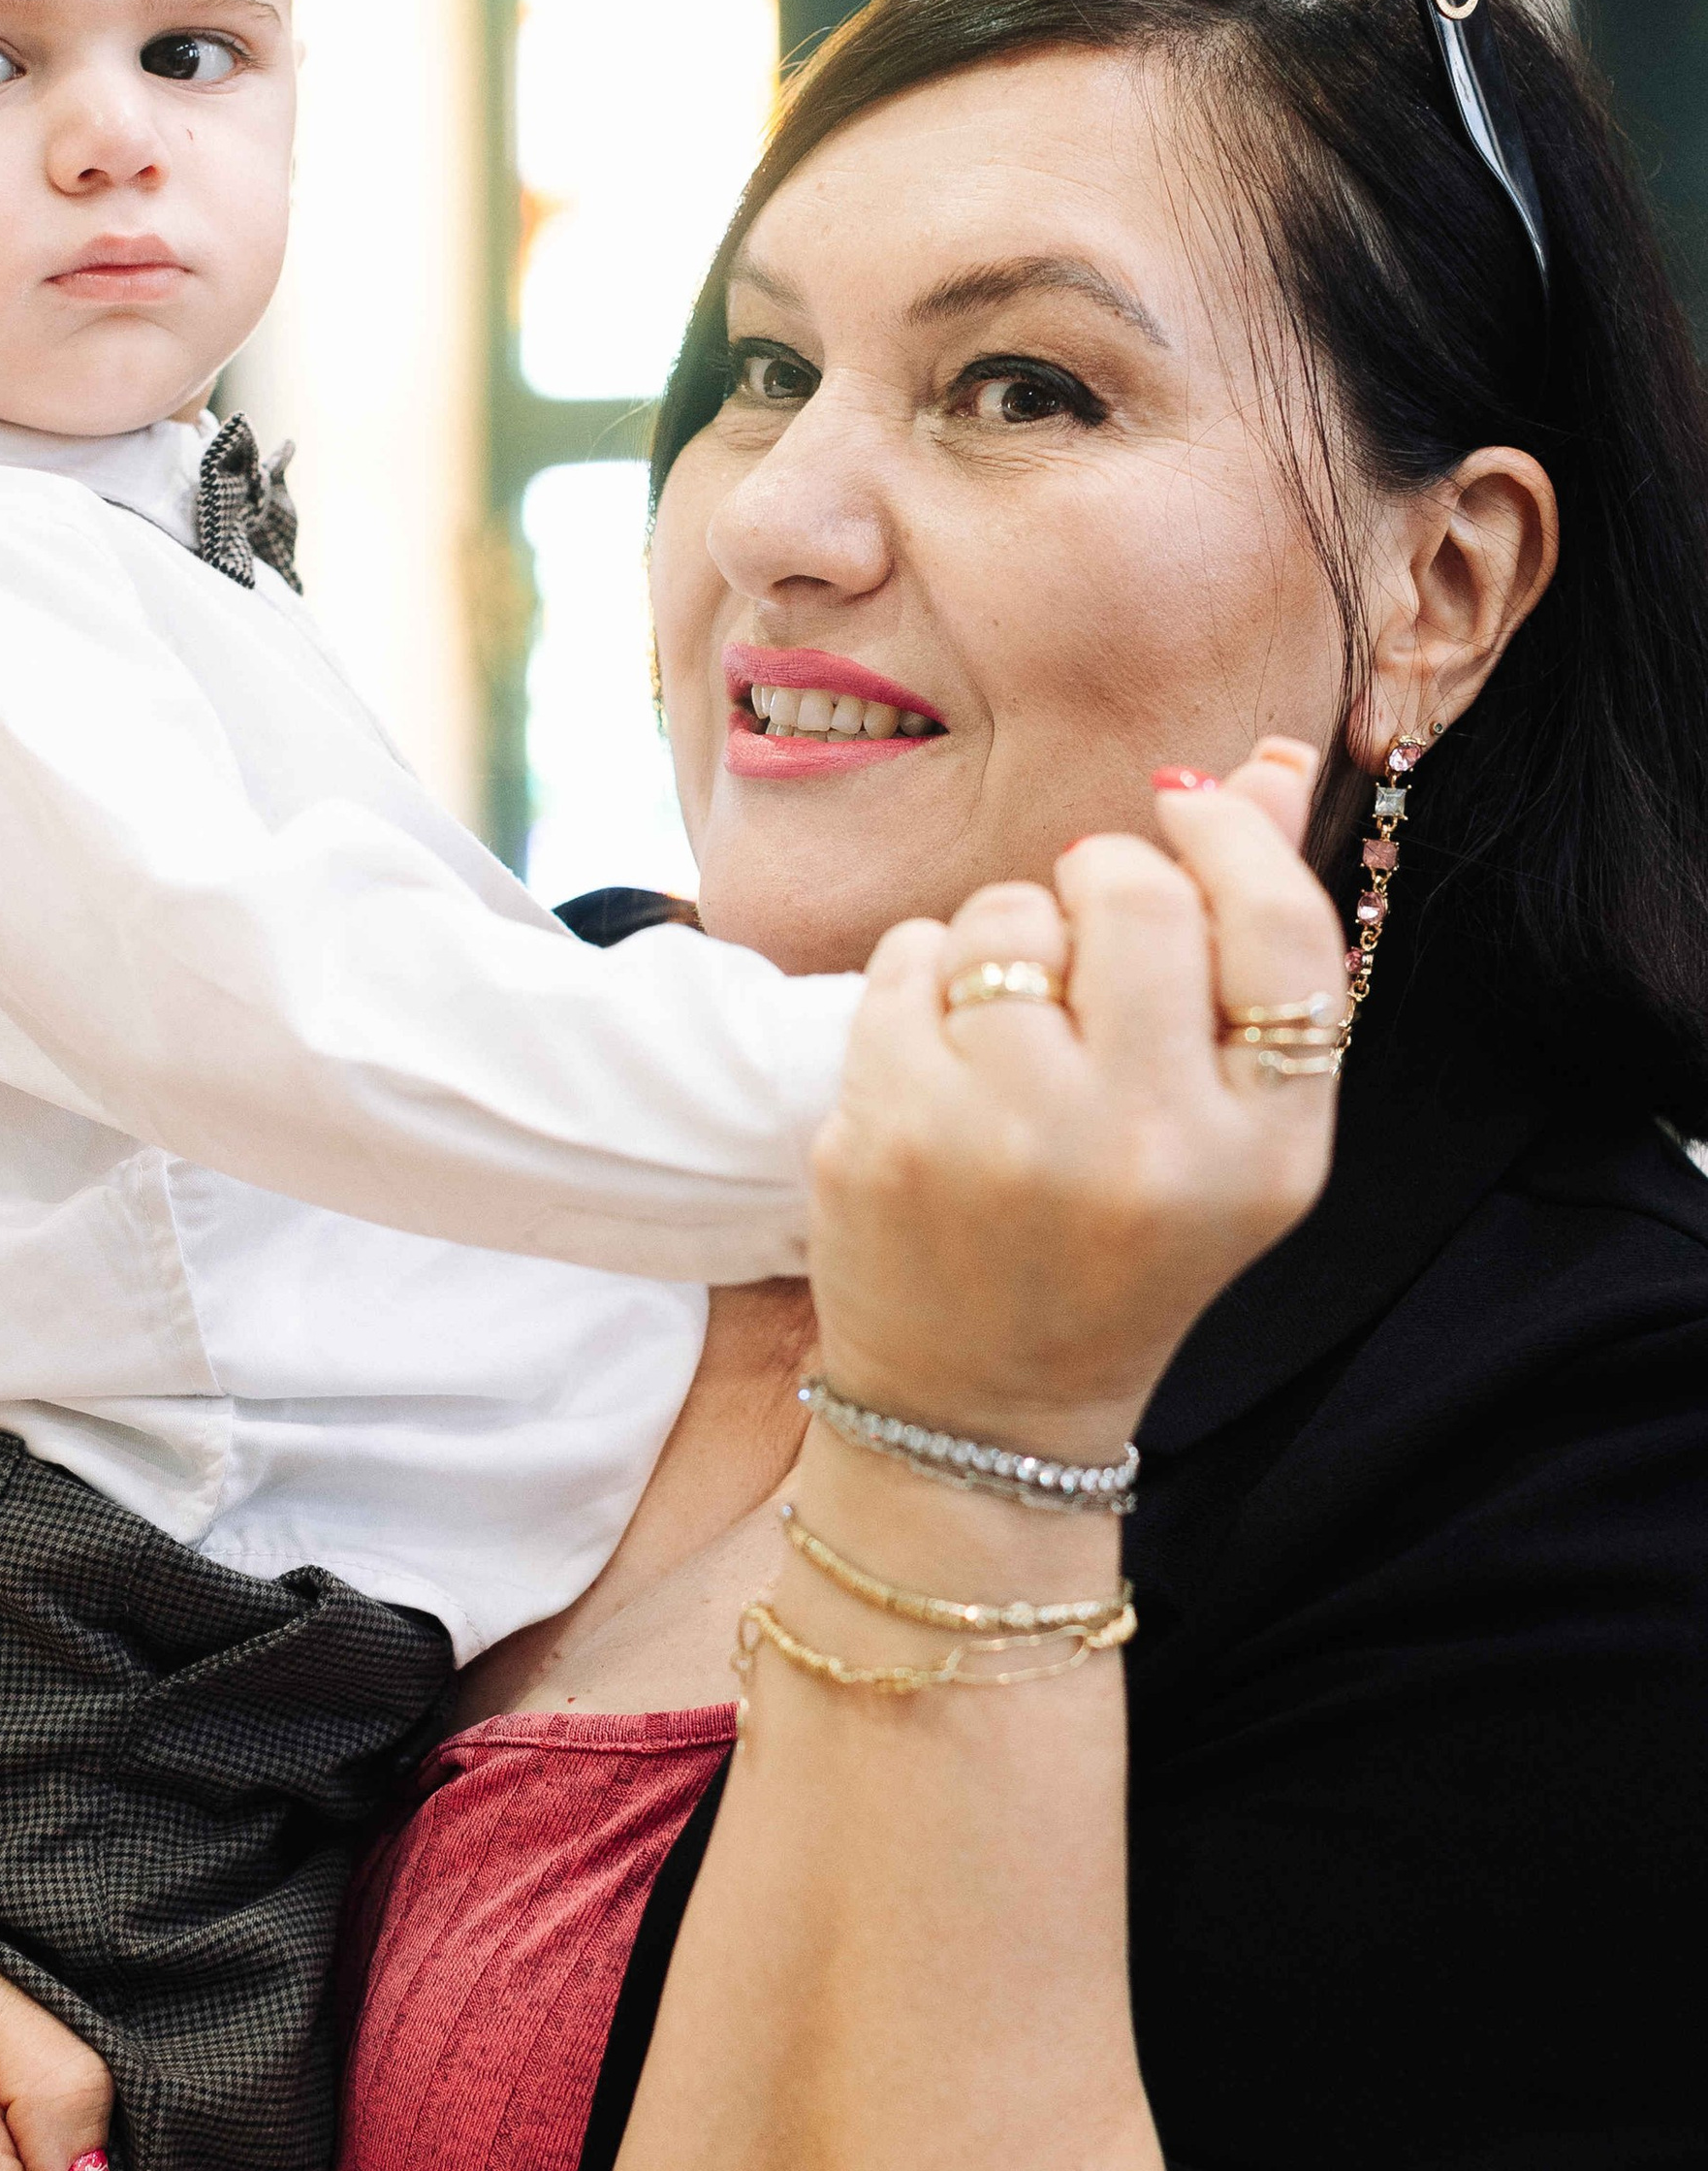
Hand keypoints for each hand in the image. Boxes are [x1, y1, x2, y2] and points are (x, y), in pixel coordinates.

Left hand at [809, 741, 1343, 1451]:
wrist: (982, 1408)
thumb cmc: (1119, 1242)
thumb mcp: (1224, 1123)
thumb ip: (1251, 942)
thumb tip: (1273, 761)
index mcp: (1265, 1150)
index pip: (1278, 925)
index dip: (1230, 837)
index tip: (1184, 813)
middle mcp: (1149, 1150)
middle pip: (1135, 893)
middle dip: (1100, 880)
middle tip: (1084, 937)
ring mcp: (1009, 1145)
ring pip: (1008, 916)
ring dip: (1006, 939)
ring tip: (1009, 1031)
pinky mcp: (891, 1137)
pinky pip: (911, 955)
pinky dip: (923, 979)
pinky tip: (939, 1061)